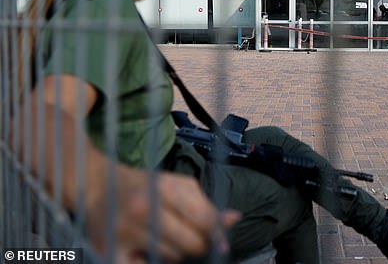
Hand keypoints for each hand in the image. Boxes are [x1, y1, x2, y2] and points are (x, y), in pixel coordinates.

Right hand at [85, 165, 240, 262]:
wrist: (99, 187)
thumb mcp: (177, 185)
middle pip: (192, 245)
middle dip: (196, 243)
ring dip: (173, 252)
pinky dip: (150, 262)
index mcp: (164, 187)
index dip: (216, 233)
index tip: (219, 240)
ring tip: (160, 236)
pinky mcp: (110, 252)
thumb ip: (206, 204)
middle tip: (184, 234)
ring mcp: (125, 232)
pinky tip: (144, 250)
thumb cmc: (145, 186)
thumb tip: (234, 219)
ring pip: (173, 259)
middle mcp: (143, 209)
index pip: (204, 220)